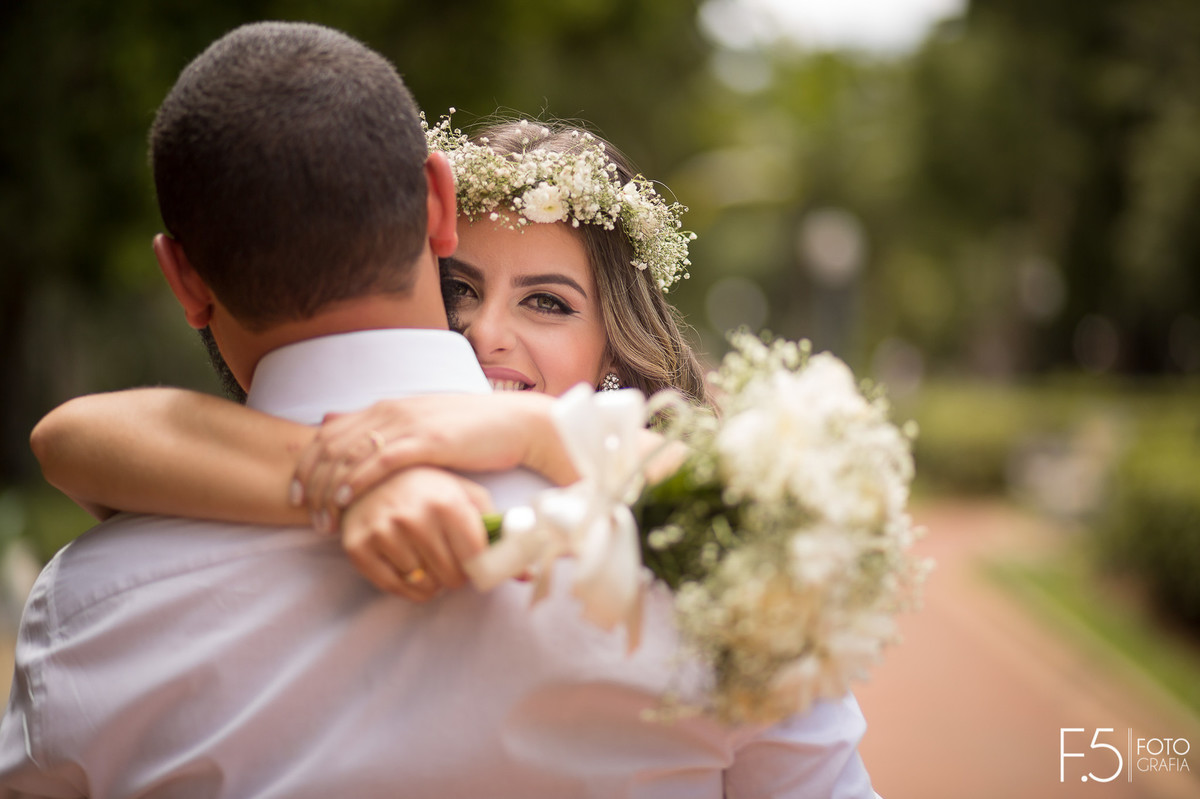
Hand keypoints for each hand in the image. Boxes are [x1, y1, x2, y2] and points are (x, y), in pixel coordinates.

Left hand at [292, 392, 572, 530]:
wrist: (514, 423)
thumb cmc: (470, 431)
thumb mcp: (420, 425)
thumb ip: (384, 429)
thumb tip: (343, 425)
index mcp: (386, 408)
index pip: (328, 434)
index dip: (306, 465)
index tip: (296, 496)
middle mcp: (389, 411)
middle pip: (330, 446)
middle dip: (310, 482)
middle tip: (301, 513)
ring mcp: (407, 424)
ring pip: (350, 455)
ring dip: (329, 490)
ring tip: (322, 521)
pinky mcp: (426, 440)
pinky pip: (380, 461)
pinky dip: (357, 481)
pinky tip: (345, 501)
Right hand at [339, 466, 493, 599]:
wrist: (374, 475)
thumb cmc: (430, 489)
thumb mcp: (468, 497)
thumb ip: (498, 532)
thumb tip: (528, 576)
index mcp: (446, 502)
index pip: (476, 558)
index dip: (479, 565)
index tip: (475, 560)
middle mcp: (414, 517)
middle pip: (451, 577)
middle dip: (455, 575)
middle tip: (449, 559)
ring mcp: (383, 532)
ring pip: (424, 585)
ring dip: (431, 580)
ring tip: (426, 557)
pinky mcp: (358, 546)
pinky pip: (394, 588)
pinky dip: (408, 587)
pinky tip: (410, 567)